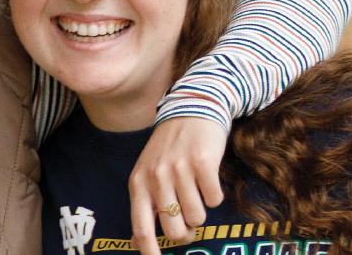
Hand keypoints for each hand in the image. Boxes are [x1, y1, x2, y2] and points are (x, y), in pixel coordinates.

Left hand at [129, 117, 226, 254]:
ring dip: (201, 211)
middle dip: (186, 233)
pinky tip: (206, 179)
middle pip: (175, 229)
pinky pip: (215, 200)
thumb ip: (143, 207)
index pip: (141, 227)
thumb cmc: (167, 150)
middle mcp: (156, 177)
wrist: (190, 111)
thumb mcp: (147, 175)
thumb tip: (136, 243)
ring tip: (195, 191)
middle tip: (189, 223)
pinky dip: (214, 196)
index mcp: (138, 183)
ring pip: (198, 217)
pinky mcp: (203, 162)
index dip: (149, 250)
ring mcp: (179, 169)